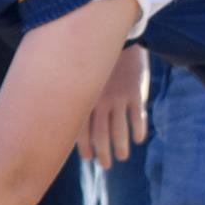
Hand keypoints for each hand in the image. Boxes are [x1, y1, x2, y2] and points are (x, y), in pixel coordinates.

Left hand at [77, 44, 150, 167]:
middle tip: (106, 165)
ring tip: (122, 157)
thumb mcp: (81, 75)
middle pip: (100, 134)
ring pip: (119, 129)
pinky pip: (137, 116)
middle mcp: (100, 100)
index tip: (89, 158)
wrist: (117, 39)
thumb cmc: (96, 61)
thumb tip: (66, 117)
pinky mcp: (136, 92)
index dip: (84, 146)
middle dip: (103, 152)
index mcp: (84, 97)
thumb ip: (76, 94)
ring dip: (121, 145)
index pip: (81, 129)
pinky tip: (138, 139)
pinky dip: (138, 130)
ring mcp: (119, 97)